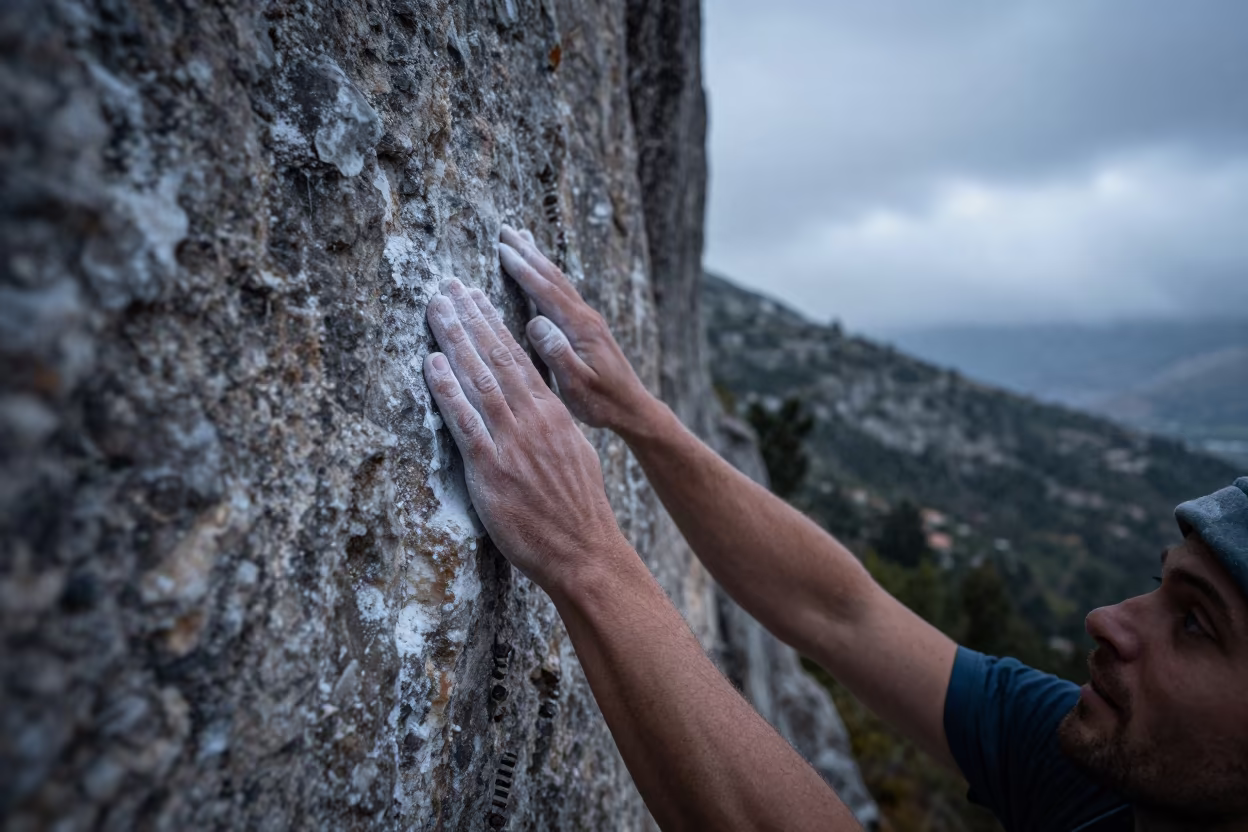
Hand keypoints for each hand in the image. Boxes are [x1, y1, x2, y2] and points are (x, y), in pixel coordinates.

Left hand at [422, 278, 630, 590]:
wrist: (585, 549)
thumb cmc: (577, 510)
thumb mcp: (572, 455)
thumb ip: (550, 428)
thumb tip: (536, 409)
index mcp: (552, 413)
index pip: (518, 358)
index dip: (493, 324)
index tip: (476, 297)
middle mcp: (532, 418)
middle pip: (496, 356)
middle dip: (470, 316)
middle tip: (448, 285)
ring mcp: (511, 441)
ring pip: (478, 377)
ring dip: (454, 338)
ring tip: (436, 306)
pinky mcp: (491, 467)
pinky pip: (463, 420)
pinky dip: (446, 388)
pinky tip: (431, 362)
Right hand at [497, 225, 656, 435]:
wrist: (633, 408)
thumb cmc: (603, 402)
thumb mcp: (577, 385)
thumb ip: (557, 354)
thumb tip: (534, 322)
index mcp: (580, 328)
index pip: (546, 291)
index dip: (523, 269)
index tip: (500, 249)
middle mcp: (586, 317)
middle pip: (553, 276)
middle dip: (528, 252)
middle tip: (504, 230)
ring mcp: (589, 320)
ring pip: (560, 280)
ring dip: (538, 258)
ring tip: (521, 238)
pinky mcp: (588, 327)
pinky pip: (564, 292)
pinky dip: (548, 275)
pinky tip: (542, 272)